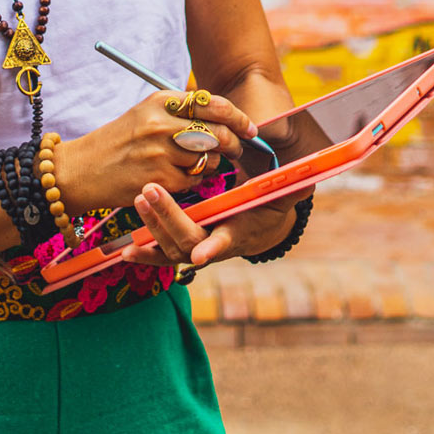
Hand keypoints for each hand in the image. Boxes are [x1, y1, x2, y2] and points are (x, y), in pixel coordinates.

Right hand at [56, 91, 257, 214]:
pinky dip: (193, 182)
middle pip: (217, 134)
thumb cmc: (120, 141)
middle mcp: (161, 124)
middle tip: (238, 150)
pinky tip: (178, 177)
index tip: (249, 127)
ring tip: (199, 164)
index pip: (213, 104)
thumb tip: (223, 118)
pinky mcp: (160, 180)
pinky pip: (194, 182)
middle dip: (234, 144)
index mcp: (161, 101)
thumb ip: (180, 112)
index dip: (237, 117)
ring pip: (209, 160)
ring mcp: (160, 153)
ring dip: (213, 165)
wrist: (84, 169)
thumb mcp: (146, 114)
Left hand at [120, 183, 298, 268]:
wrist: (261, 223)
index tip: (200, 255)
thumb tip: (308, 177)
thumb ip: (289, 184)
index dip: (215, 249)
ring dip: (153, 228)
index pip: (229, 241)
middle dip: (170, 220)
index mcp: (242, 230)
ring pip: (173, 248)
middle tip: (150, 191)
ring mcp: (200, 247)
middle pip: (191, 241)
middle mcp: (219, 244)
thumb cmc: (269, 200)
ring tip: (139, 199)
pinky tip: (125, 251)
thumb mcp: (282, 191)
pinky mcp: (184, 246)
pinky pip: (163, 256)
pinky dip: (145, 255)